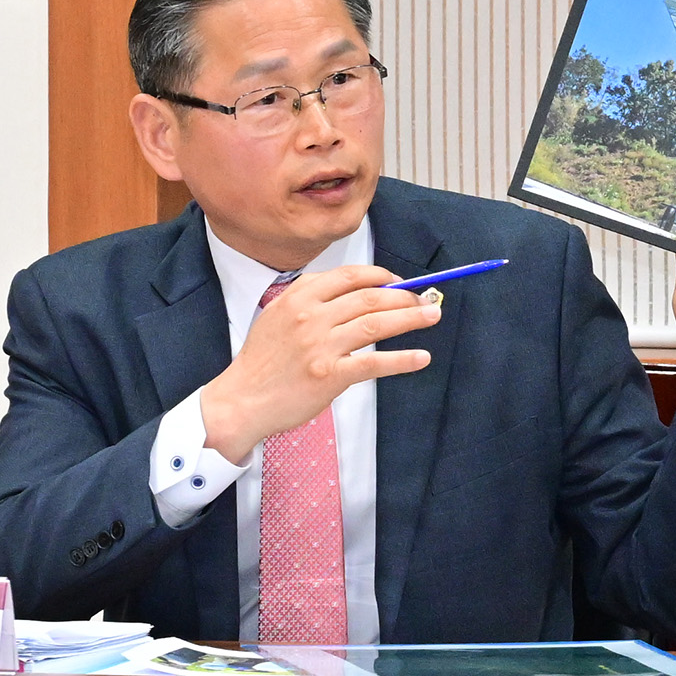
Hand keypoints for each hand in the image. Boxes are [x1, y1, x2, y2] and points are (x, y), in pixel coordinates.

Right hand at [200, 256, 440, 462]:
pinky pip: (374, 363)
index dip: (380, 276)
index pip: (349, 276)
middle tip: (425, 299)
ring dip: (410, 318)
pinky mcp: (330, 375)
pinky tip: (421, 358)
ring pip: (376, 325)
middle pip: (369, 298)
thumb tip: (353, 287)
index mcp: (298, 298)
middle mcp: (311, 317)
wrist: (243, 399)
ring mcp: (321, 346)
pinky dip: (402, 360)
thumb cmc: (263, 361)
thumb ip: (309, 298)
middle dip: (403, 296)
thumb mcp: (276, 315)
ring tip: (432, 316)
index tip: (399, 281)